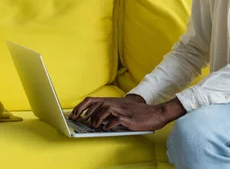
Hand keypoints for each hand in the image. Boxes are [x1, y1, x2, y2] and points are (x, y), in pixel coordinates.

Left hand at [70, 96, 185, 131]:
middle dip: (85, 113)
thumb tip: (96, 118)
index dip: (81, 107)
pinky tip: (106, 128)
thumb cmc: (139, 113)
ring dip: (96, 119)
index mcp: (114, 101)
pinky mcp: (128, 118)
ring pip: (104, 111)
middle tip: (80, 121)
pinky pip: (115, 120)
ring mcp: (122, 110)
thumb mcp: (123, 109)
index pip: (92, 100)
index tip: (73, 114)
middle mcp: (116, 104)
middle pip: (96, 104)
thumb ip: (111, 111)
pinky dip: (108, 125)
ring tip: (94, 126)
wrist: (155, 113)